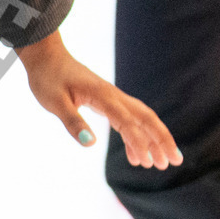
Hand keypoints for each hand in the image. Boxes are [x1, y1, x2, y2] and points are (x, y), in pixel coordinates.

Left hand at [16, 31, 183, 168]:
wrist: (45, 55)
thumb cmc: (47, 77)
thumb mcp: (54, 101)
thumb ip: (72, 121)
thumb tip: (90, 144)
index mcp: (101, 95)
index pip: (126, 122)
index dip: (138, 142)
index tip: (145, 162)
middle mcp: (112, 95)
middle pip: (145, 117)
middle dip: (162, 139)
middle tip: (175, 161)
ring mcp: (111, 96)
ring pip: (140, 117)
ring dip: (153, 138)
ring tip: (161, 164)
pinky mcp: (105, 99)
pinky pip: (128, 118)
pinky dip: (136, 135)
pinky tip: (134, 155)